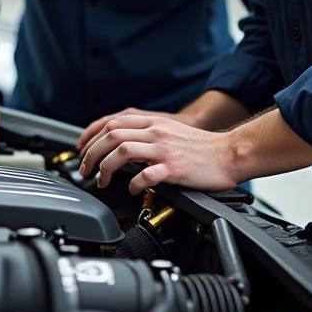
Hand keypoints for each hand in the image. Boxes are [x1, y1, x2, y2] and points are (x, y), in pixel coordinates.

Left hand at [78, 111, 239, 195]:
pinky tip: (132, 190)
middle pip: (112, 135)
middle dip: (92, 153)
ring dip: (105, 167)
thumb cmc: (201, 147)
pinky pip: (145, 175)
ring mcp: (164, 150)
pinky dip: (133, 183)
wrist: (229, 153)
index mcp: (153, 122)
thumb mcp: (169, 131)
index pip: (112, 122)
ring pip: (123, 151)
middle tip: (85, 169)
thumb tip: (121, 146)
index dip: (91, 135)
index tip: (82, 149)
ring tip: (102, 181)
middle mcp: (156, 132)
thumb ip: (147, 134)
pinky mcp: (174, 168)